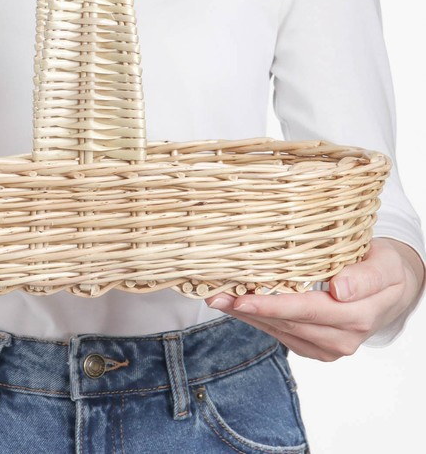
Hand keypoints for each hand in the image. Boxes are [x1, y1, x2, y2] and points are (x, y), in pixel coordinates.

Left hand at [204, 238, 425, 360]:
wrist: (394, 290)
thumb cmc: (384, 268)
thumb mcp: (384, 263)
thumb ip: (365, 276)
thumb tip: (339, 290)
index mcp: (358, 314)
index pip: (306, 309)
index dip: (272, 305)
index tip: (243, 298)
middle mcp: (343, 337)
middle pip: (287, 323)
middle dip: (248, 310)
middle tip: (216, 295)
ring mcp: (330, 347)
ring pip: (280, 331)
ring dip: (248, 316)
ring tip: (219, 298)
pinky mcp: (317, 348)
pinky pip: (283, 335)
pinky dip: (259, 321)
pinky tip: (239, 307)